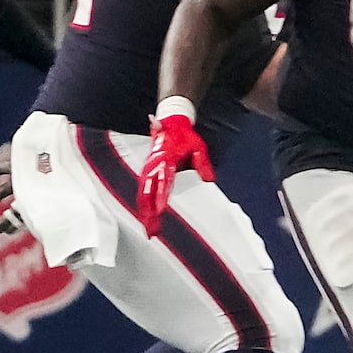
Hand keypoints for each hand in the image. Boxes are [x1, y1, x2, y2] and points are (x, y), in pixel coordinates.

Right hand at [133, 107, 214, 237]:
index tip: (161, 212)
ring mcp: (148, 168)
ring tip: (149, 230)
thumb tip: (209, 180)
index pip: (163, 181)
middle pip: (147, 191)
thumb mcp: (198, 147)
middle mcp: (153, 164)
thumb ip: (202, 164)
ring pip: (143, 193)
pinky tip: (145, 219)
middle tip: (153, 231)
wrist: (171, 122)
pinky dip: (143, 205)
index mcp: (165, 158)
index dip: (161, 196)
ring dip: (144, 212)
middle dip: (148, 212)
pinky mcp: (146, 171)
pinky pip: (143, 190)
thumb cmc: (184, 136)